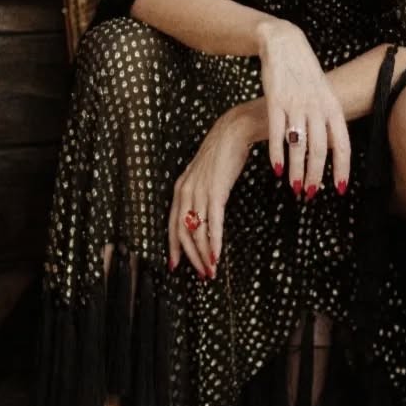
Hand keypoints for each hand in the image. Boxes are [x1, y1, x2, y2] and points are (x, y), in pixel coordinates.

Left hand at [168, 108, 253, 278]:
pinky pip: (212, 222)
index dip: (174, 247)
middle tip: (201, 274)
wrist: (233, 131)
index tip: (176, 265)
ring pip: (196, 231)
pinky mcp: (215, 190)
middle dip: (191, 257)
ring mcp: (199, 191)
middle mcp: (185, 191)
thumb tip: (205, 214)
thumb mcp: (206, 176)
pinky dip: (214, 241)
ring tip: (211, 270)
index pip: (172, 225)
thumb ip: (201, 194)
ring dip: (203, 254)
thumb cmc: (223, 153)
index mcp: (180, 189)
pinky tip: (217, 255)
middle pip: (183, 232)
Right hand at [257, 19, 350, 198]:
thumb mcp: (325, 94)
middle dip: (316, 176)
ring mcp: (295, 105)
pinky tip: (277, 169)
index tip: (341, 188)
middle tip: (311, 194)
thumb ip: (329, 119)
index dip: (342, 168)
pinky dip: (277, 154)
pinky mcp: (275, 101)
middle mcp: (316, 108)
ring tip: (295, 188)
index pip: (342, 143)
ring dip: (297, 171)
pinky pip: (276, 134)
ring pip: (299, 146)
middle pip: (319, 150)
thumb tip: (334, 149)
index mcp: (332, 107)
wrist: (285, 45)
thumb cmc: (305, 73)